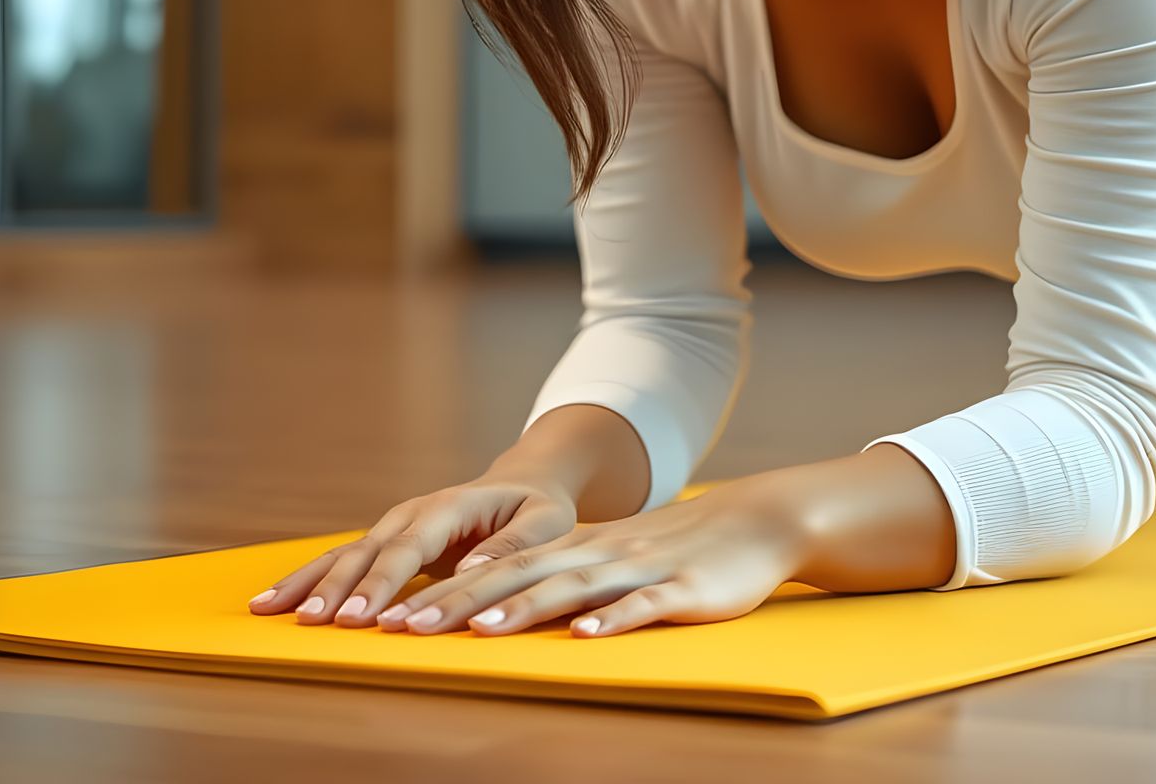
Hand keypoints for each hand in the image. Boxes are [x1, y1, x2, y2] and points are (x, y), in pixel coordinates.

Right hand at [247, 470, 579, 626]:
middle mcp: (415, 512)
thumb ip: (509, 546)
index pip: (411, 546)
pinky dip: (311, 580)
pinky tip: (277, 602)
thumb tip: (467, 572)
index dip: (384, 582)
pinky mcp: (389, 542)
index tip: (360, 615)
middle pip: (369, 550)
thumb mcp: (544, 523)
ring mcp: (397, 525)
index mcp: (452, 505)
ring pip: (346, 553)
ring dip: (311, 582)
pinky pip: (346, 561)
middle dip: (338, 586)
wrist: (526, 483)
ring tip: (269, 609)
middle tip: (311, 623)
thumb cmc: (540, 508)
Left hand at [360, 481, 804, 638]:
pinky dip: (612, 619)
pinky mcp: (683, 589)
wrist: (760, 519)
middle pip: (521, 575)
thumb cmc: (686, 545)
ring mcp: (642, 568)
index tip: (396, 616)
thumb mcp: (621, 554)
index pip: (502, 566)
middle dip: (460, 601)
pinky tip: (585, 634)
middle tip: (406, 626)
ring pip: (572, 587)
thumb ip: (570, 575)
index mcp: (583, 546)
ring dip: (524, 607)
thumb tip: (503, 603)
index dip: (447, 591)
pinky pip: (643, 606)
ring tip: (478, 628)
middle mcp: (602, 552)